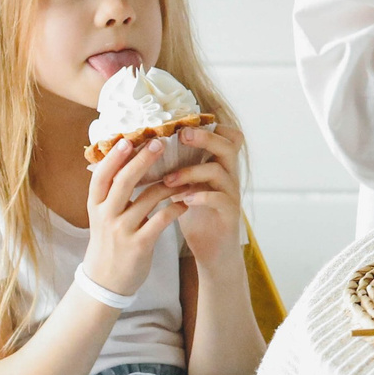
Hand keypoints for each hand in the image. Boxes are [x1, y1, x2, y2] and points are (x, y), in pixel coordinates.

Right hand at [81, 137, 185, 297]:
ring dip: (168, 184)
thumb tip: (124, 157)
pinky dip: (175, 209)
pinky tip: (186, 204)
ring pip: (147, 199)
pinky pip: (161, 220)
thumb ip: (111, 192)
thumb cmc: (109, 241)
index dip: (113, 157)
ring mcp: (122, 231)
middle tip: (159, 142)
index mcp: (95, 205)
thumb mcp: (102, 215)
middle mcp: (106, 216)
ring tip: (185, 173)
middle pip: (123, 182)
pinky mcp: (139, 245)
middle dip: (142, 160)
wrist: (106, 281)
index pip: (101, 176)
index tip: (128, 138)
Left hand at [161, 121, 247, 267]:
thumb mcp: (185, 186)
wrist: (212, 250)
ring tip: (168, 179)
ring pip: (220, 171)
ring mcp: (231, 194)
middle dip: (204, 138)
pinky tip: (183, 200)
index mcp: (218, 165)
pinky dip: (201, 197)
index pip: (226, 135)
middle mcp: (229, 176)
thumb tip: (142, 149)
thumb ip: (175, 167)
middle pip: (228, 145)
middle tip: (181, 136)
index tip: (182, 124)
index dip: (210, 127)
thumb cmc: (195, 215)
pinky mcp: (230, 214)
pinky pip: (220, 199)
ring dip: (192, 172)